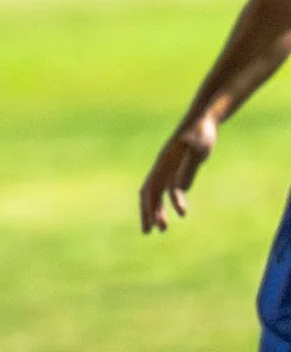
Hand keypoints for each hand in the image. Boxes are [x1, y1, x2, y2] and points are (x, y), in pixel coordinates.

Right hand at [140, 115, 217, 232]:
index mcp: (162, 164)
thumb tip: (181, 189)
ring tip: (162, 229)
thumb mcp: (200, 147)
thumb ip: (190, 165)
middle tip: (149, 233)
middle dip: (147, 213)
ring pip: (157, 193)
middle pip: (149, 194)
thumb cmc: (203, 130)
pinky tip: (180, 212)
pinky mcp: (177, 169)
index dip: (149, 207)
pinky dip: (172, 202)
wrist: (205, 119)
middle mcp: (161, 168)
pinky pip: (169, 189)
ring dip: (157, 211)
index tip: (154, 224)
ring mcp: (168, 168)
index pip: (150, 190)